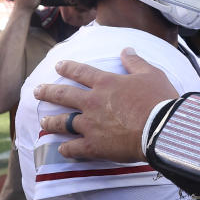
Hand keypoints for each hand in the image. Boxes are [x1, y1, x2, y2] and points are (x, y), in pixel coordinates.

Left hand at [34, 48, 177, 160]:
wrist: (161, 128)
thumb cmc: (159, 99)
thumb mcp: (151, 74)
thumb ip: (136, 62)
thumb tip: (126, 50)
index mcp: (105, 83)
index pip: (80, 72)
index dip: (67, 68)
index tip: (57, 66)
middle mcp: (92, 102)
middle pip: (63, 95)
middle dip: (48, 92)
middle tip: (37, 91)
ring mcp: (90, 125)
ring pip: (63, 122)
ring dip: (51, 121)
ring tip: (43, 121)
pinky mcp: (94, 146)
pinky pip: (74, 148)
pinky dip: (66, 149)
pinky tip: (62, 150)